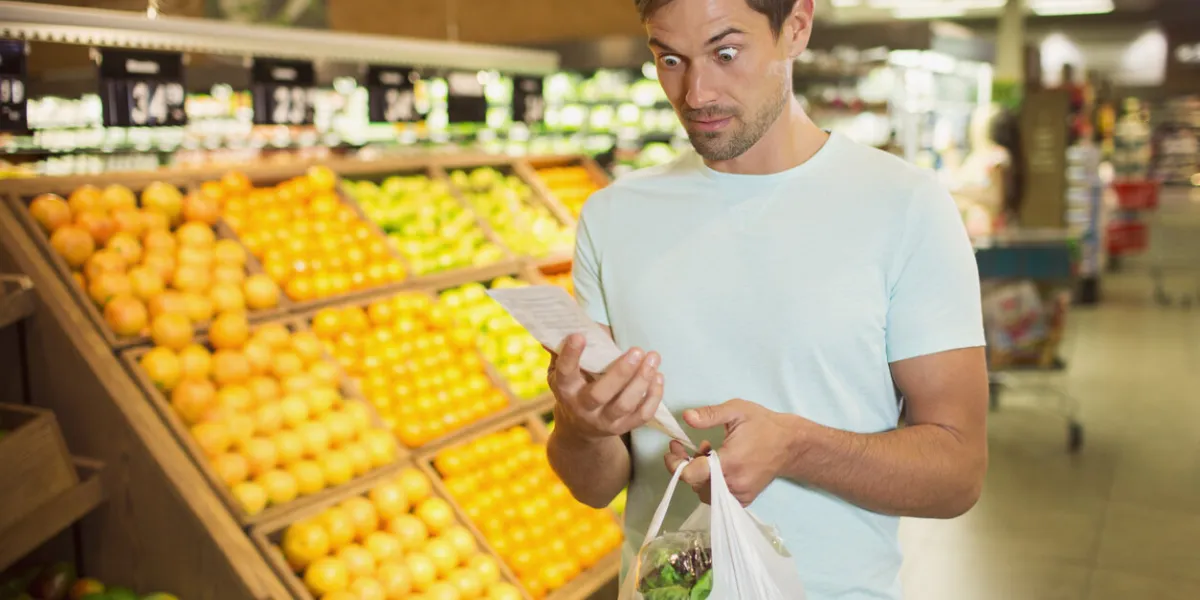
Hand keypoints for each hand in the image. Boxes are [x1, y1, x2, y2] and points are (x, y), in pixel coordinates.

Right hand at [548, 333, 663, 440]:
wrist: (578, 427)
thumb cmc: (575, 386)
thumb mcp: (564, 370)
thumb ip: (571, 349)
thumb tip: (585, 325)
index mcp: (566, 389)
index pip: (565, 373)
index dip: (571, 356)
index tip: (579, 336)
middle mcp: (582, 408)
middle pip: (600, 394)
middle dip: (621, 372)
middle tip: (637, 350)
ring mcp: (603, 421)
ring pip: (624, 405)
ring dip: (641, 381)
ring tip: (653, 358)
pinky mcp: (622, 428)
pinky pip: (642, 415)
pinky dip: (653, 397)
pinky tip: (658, 377)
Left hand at [663, 399, 801, 506]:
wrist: (791, 444)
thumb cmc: (763, 424)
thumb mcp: (737, 410)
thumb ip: (710, 414)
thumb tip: (686, 417)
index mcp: (730, 462)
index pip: (691, 475)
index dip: (675, 463)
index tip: (673, 449)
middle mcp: (734, 483)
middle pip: (695, 484)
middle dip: (685, 465)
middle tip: (688, 447)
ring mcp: (741, 494)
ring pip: (704, 493)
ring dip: (698, 475)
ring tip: (707, 454)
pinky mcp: (745, 499)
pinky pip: (718, 498)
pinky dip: (711, 484)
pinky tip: (717, 467)